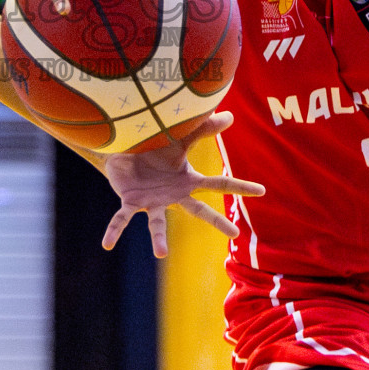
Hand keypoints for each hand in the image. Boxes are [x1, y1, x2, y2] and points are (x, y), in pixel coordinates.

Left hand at [101, 112, 265, 257]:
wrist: (124, 152)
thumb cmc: (154, 148)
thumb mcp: (179, 138)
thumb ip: (203, 128)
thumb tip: (231, 116)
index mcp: (188, 181)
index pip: (219, 183)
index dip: (240, 186)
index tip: (262, 191)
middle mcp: (173, 196)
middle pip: (199, 210)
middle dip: (217, 221)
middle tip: (235, 233)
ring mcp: (153, 201)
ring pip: (158, 222)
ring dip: (159, 238)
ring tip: (161, 254)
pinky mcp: (131, 201)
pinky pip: (122, 218)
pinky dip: (115, 230)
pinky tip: (106, 244)